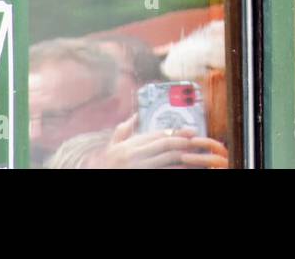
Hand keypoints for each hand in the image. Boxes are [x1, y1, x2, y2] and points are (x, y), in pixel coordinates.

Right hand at [99, 115, 229, 168]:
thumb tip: (134, 115)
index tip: (190, 132)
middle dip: (182, 141)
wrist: (98, 178)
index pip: (156, 135)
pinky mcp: (143, 175)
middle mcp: (132, 156)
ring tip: (195, 153)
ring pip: (166, 159)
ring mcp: (138, 167)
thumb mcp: (112, 149)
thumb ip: (123, 131)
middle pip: (164, 144)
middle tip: (196, 140)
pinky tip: (185, 168)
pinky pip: (163, 172)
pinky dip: (175, 169)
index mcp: (127, 146)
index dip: (175, 132)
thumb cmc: (108, 166)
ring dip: (182, 156)